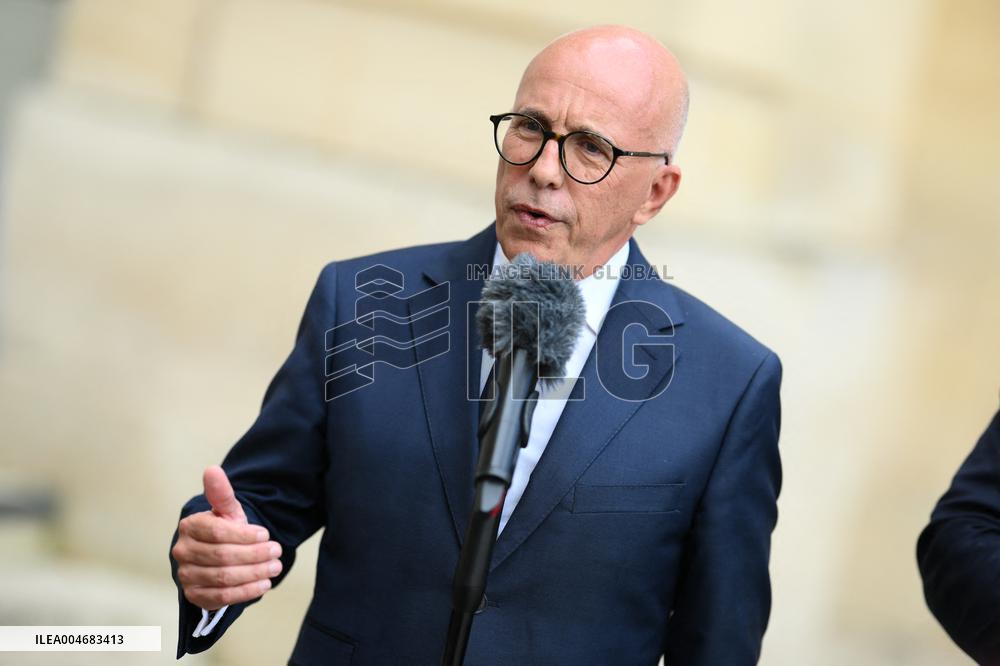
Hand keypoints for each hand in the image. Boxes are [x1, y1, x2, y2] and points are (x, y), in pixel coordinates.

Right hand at [171, 466, 282, 610]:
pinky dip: (245, 592)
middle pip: (223, 556)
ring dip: (254, 573)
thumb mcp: (227, 510)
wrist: (216, 554)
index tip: (266, 535)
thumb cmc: (224, 529)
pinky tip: (263, 584)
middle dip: (254, 555)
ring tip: (275, 567)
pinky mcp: (195, 595)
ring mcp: (186, 575)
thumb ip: (221, 493)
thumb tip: (212, 470)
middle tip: (277, 552)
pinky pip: (221, 597)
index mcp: (190, 527)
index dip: (244, 535)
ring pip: (223, 577)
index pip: (218, 532)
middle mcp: (182, 552)